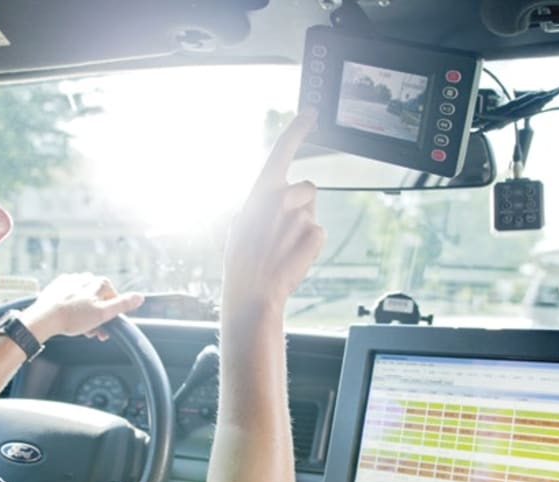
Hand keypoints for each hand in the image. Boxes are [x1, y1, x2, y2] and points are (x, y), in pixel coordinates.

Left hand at [19, 273, 143, 342]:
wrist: (44, 318)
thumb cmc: (73, 317)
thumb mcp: (103, 314)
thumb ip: (123, 304)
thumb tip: (140, 297)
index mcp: (100, 282)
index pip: (114, 300)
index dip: (110, 317)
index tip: (104, 328)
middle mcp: (86, 277)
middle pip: (98, 300)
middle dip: (97, 317)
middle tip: (90, 331)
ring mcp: (71, 280)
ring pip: (84, 299)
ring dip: (85, 314)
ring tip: (78, 327)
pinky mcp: (58, 286)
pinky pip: (71, 298)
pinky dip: (71, 308)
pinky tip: (67, 317)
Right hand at [223, 108, 325, 311]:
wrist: (251, 290)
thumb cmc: (243, 260)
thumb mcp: (240, 224)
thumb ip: (258, 204)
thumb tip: (271, 196)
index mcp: (260, 191)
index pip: (281, 151)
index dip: (297, 129)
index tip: (311, 113)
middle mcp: (280, 197)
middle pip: (307, 189)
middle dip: (301, 205)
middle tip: (281, 232)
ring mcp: (298, 214)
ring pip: (312, 213)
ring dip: (303, 227)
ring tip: (283, 248)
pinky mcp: (314, 232)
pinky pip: (318, 233)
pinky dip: (309, 246)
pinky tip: (292, 257)